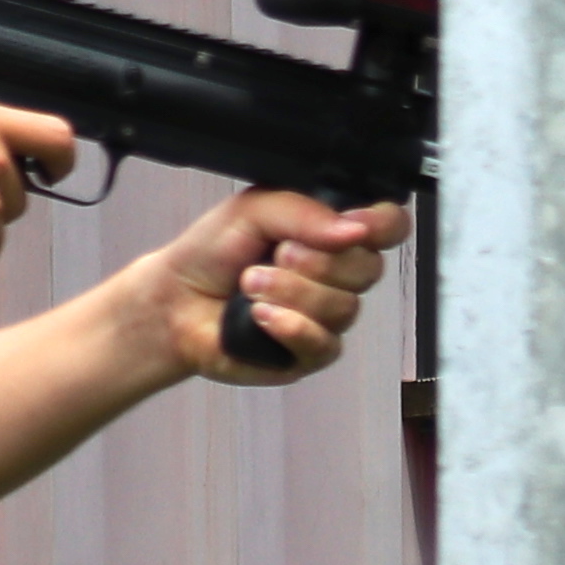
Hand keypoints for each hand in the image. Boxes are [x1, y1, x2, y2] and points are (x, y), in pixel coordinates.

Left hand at [139, 185, 409, 383]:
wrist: (175, 300)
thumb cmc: (211, 253)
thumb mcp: (252, 210)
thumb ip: (304, 211)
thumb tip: (354, 231)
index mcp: (330, 232)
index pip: (389, 226)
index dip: (381, 225)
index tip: (355, 225)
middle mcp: (336, 275)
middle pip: (369, 269)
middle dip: (317, 261)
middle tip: (276, 254)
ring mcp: (327, 317)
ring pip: (344, 308)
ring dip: (290, 292)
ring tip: (250, 285)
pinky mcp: (310, 353)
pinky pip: (323, 343)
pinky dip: (289, 325)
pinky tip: (260, 316)